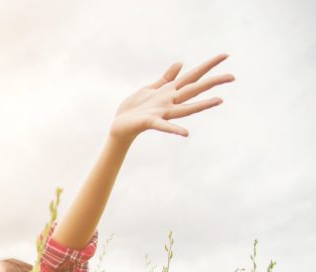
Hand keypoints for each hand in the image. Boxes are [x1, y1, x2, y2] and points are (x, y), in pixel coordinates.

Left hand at [110, 53, 234, 142]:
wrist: (120, 125)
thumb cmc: (134, 108)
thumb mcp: (150, 88)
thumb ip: (166, 78)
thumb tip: (181, 63)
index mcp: (170, 91)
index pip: (193, 76)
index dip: (208, 65)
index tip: (225, 55)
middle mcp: (170, 102)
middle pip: (194, 89)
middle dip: (213, 82)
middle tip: (233, 76)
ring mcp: (162, 112)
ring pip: (185, 108)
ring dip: (202, 105)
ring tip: (219, 101)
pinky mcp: (150, 122)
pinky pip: (164, 126)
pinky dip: (174, 129)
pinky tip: (186, 134)